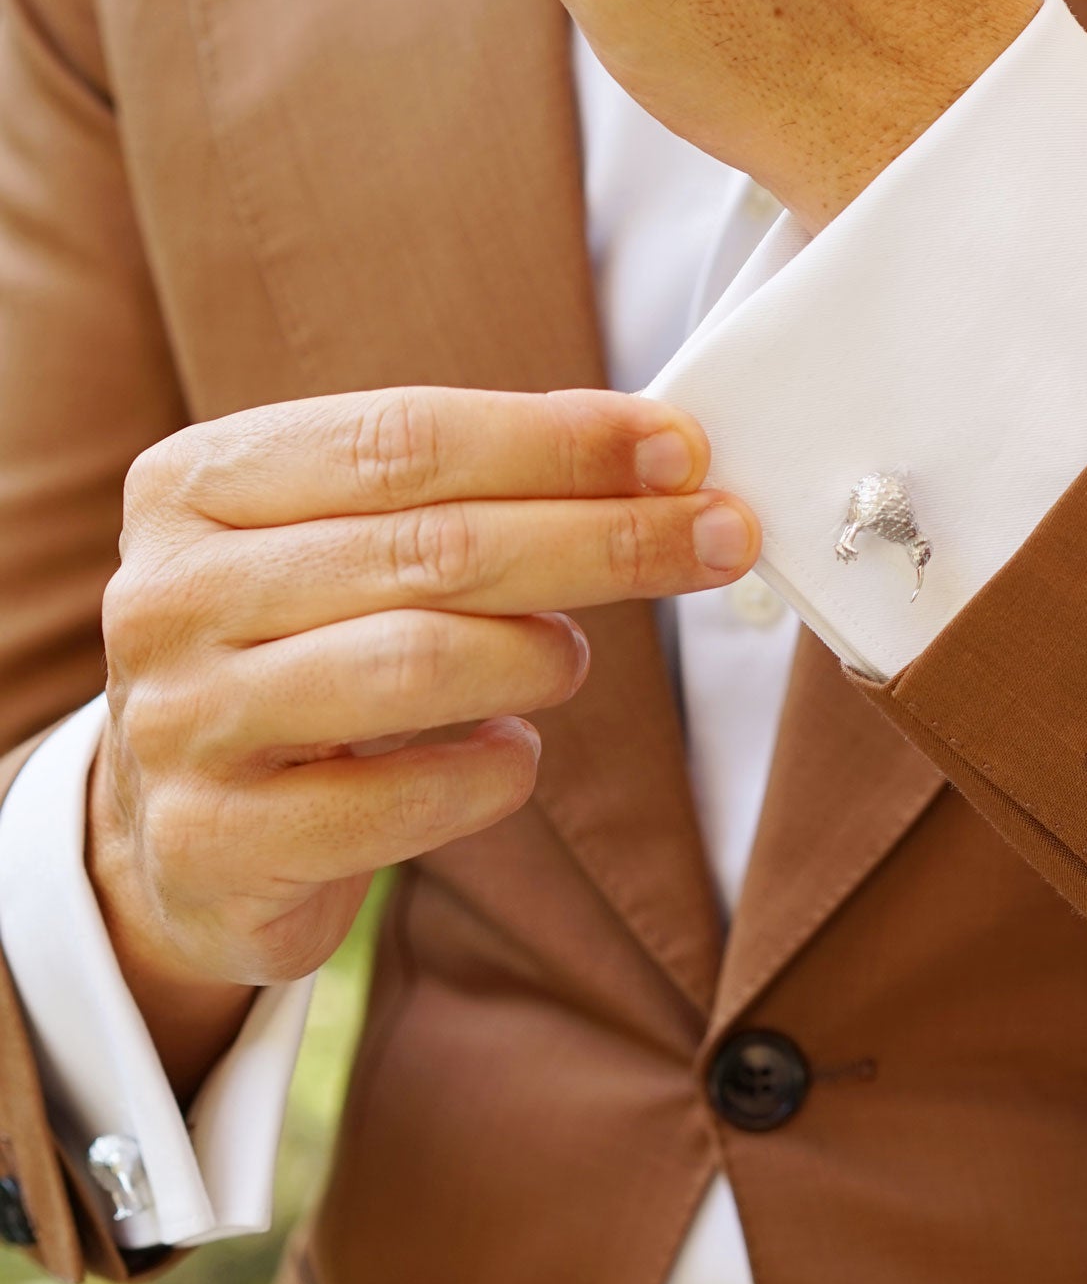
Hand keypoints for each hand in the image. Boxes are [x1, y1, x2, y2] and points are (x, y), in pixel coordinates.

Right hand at [90, 385, 756, 1090]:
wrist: (178, 843)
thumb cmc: (292, 661)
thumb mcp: (336, 550)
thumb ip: (458, 492)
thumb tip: (655, 454)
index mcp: (194, 485)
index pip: (403, 439)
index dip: (557, 441)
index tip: (683, 447)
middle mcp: (169, 596)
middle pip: (431, 547)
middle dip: (603, 537)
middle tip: (720, 537)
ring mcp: (183, 723)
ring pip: (417, 665)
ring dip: (540, 654)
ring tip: (571, 656)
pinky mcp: (217, 843)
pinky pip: (400, 801)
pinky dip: (491, 771)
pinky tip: (510, 752)